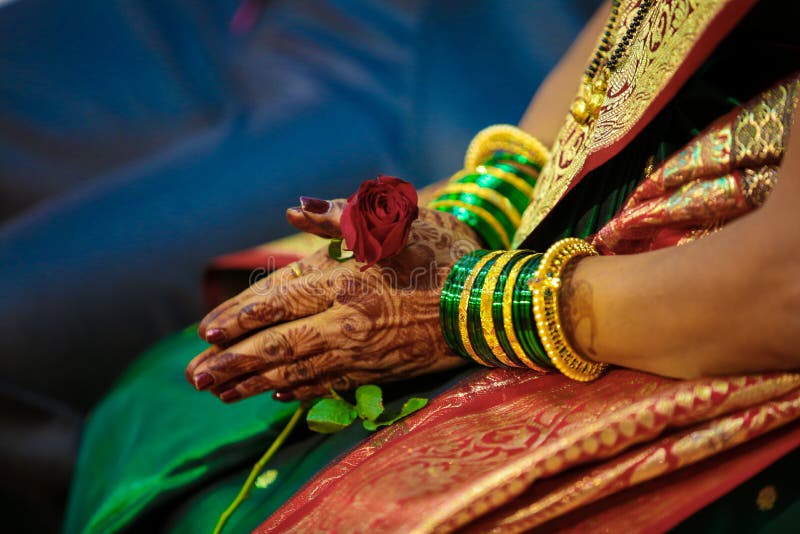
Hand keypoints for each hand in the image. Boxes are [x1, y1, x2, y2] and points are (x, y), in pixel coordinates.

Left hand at [186, 197, 480, 401]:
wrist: (488, 303)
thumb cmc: (442, 253)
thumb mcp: (395, 220)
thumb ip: (341, 216)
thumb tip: (292, 208)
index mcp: (343, 282)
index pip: (275, 304)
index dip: (236, 319)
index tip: (202, 334)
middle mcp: (344, 324)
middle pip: (275, 348)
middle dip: (231, 364)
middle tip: (195, 379)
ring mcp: (360, 354)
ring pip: (295, 374)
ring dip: (253, 385)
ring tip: (221, 395)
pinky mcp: (377, 372)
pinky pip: (327, 386)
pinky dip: (297, 392)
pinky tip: (278, 396)